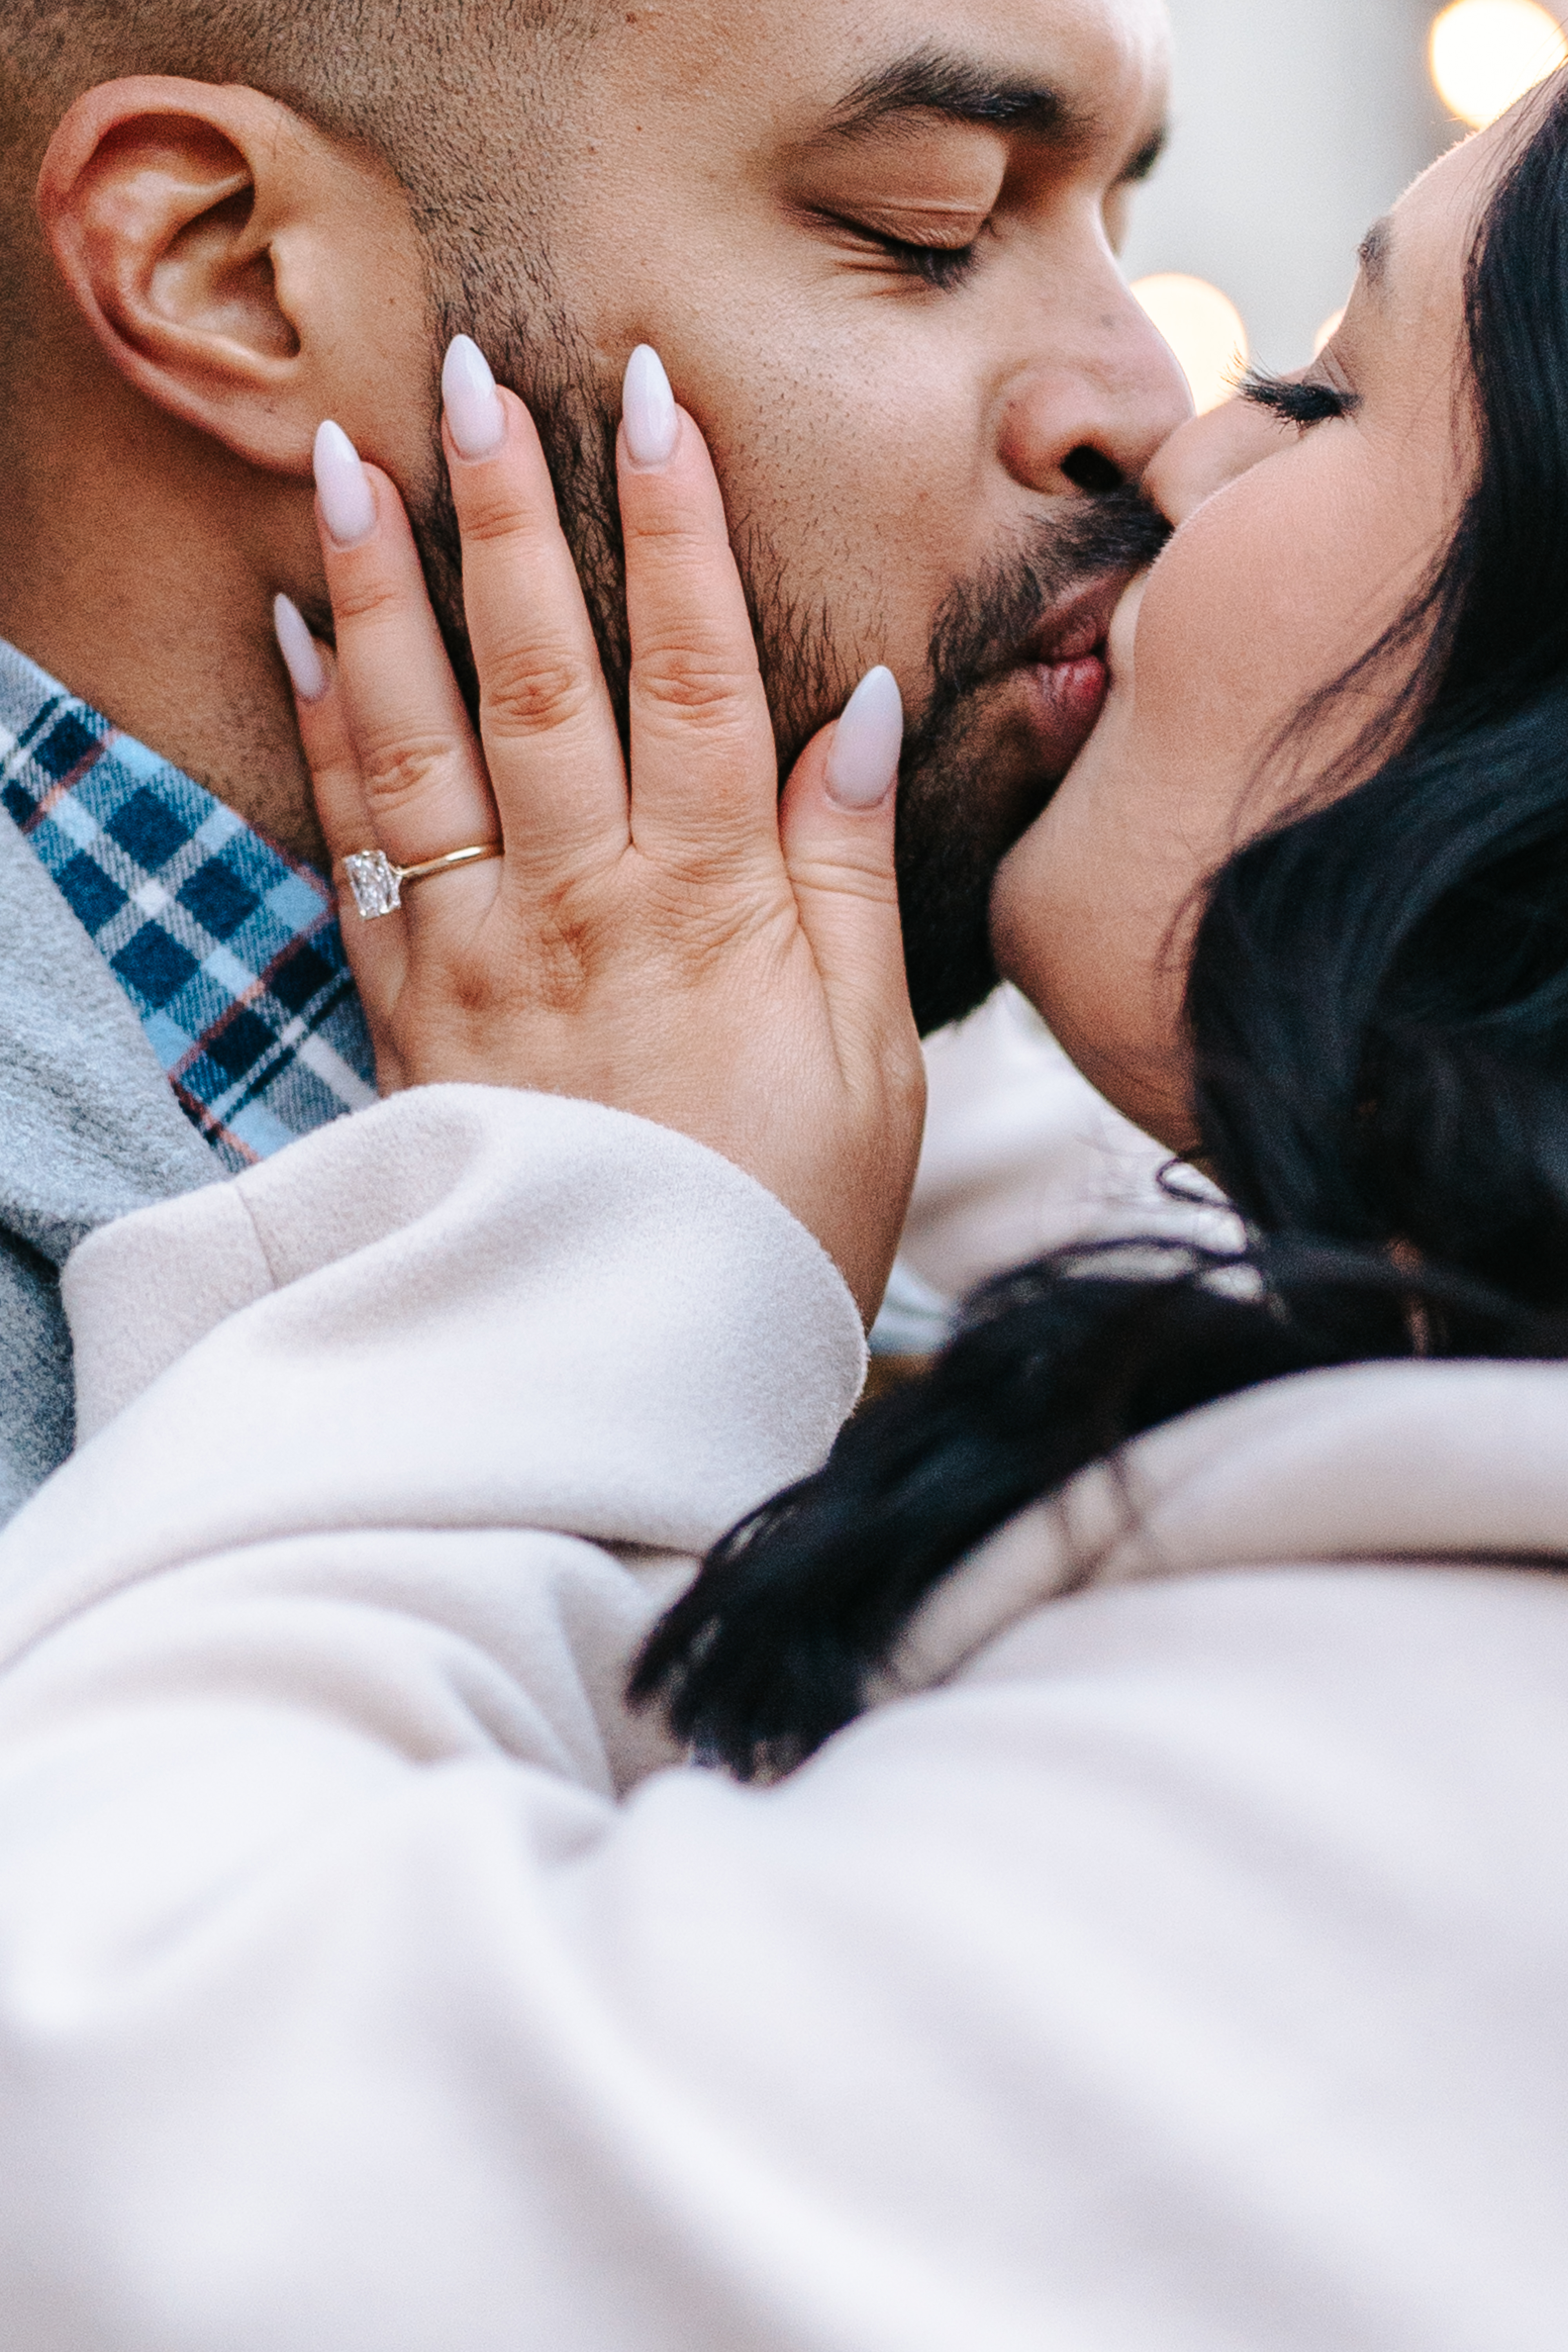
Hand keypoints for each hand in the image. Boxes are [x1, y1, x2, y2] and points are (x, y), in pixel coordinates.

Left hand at [273, 340, 923, 1323]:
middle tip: (469, 376)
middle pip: (545, 677)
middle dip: (511, 517)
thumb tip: (865, 710)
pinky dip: (321, 740)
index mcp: (713, 907)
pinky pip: (352, 853)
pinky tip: (298, 639)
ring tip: (353, 464)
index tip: (654, 399)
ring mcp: (479, 955)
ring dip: (386, 595)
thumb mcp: (871, 1059)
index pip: (700, 676)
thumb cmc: (775, 1212)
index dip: (679, 530)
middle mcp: (585, 905)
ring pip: (426, 743)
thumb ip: (849, 878)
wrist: (630, 1361)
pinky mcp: (406, 1013)